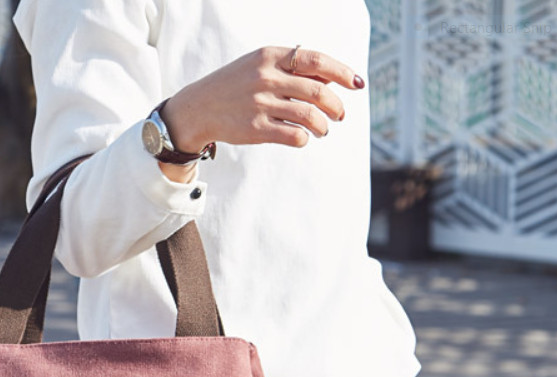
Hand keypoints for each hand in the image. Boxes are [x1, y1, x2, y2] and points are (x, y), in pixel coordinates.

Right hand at [161, 46, 364, 155]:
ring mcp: (260, 103)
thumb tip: (332, 78)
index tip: (358, 84)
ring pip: (310, 116)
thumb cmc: (236, 85)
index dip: (342, 72)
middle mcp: (266, 78)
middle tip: (340, 114)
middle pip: (318, 91)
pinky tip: (302, 138)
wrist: (199, 107)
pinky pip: (294, 135)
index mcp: (271, 56)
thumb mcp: (261, 65)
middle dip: (336, 106)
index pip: (317, 60)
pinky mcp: (255, 128)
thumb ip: (293, 69)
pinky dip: (304, 139)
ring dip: (323, 126)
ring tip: (322, 130)